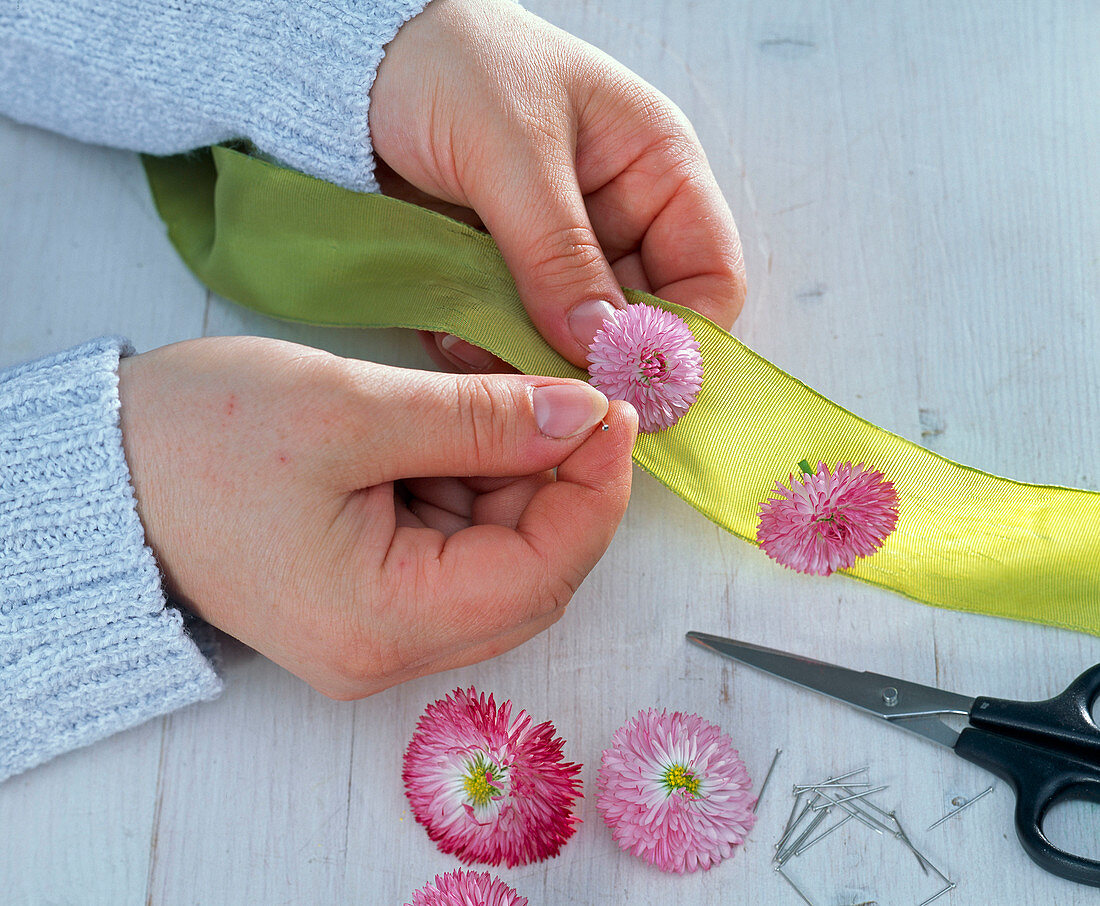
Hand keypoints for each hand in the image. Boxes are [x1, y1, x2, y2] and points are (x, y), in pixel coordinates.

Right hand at [117, 336, 635, 698]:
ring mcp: (379, 628)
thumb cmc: (199, 439)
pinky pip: (457, 547)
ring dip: (521, 477)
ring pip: (499, 558)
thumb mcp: (351, 409)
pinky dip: (478, 483)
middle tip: (572, 396)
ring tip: (506, 397)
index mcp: (382, 623)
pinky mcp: (370, 596)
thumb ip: (482, 419)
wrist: (104, 468)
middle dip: (563, 483)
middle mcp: (388, 650)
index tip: (614, 409)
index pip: (541, 574)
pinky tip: (465, 426)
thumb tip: (585, 417)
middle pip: (530, 575)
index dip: (595, 491)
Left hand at [369, 0, 745, 372]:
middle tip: (550, 388)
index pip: (708, 273)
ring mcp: (563, 251)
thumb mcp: (512, 148)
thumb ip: (558, 249)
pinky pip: (517, 333)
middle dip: (596, 359)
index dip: (683, 337)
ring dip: (534, 358)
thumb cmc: (452, 65)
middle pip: (641, 321)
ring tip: (482, 351)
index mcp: (656, 167)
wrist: (360, 63)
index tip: (632, 382)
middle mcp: (621, 216)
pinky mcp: (509, 275)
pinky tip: (454, 337)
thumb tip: (599, 344)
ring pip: (575, 338)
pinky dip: (490, 347)